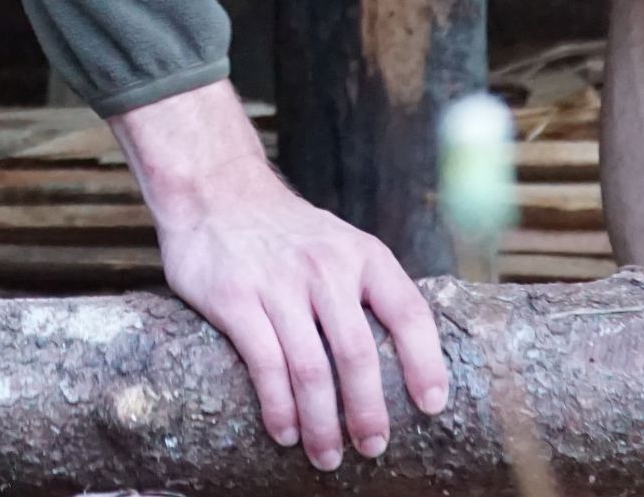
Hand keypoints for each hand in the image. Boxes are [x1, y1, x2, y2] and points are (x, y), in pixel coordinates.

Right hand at [116, 82, 446, 469]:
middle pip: (358, 354)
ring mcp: (278, 282)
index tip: (430, 407)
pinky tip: (284, 431)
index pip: (408, 313)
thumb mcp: (337, 242)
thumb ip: (364, 288)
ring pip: (312, 369)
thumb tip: (401, 357)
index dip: (425, 364)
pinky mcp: (235, 297)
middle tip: (372, 447)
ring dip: (322, 424)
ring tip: (327, 456)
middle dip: (368, 412)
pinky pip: (266, 364)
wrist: (213, 187)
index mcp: (361, 255)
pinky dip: (279, 407)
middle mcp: (325, 267)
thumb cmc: (283, 230)